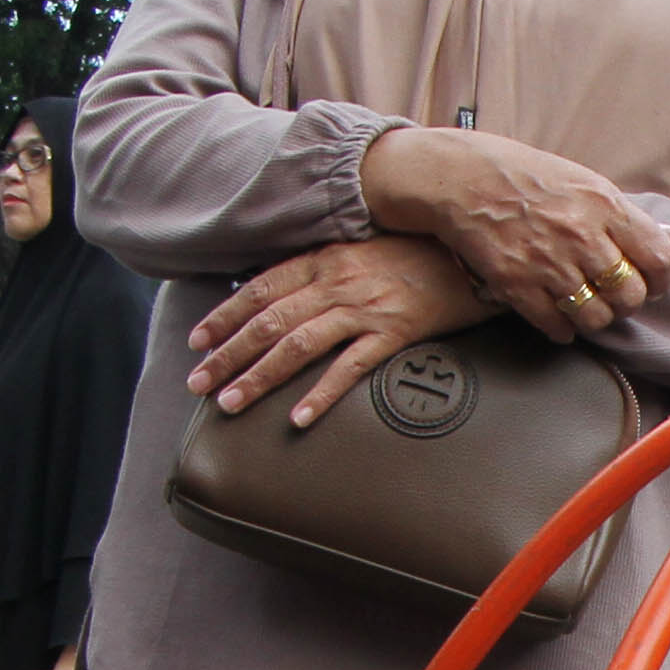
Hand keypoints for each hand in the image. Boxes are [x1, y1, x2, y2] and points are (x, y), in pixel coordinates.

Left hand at [185, 234, 493, 425]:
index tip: (197, 342)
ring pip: (297, 345)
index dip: (224, 316)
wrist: (471, 253)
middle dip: (227, 354)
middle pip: (269, 321)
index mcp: (324, 258)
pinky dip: (320, 394)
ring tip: (230, 403)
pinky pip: (349, 367)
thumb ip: (320, 270)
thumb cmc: (416, 254)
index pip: (260, 289)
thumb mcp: (359, 250)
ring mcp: (364, 307)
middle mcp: (337, 281)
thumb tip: (276, 293)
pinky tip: (297, 418)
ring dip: (258, 376)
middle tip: (197, 383)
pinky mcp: (394, 332)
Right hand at [358, 124, 669, 344]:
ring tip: (586, 306)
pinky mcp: (517, 286)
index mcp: (603, 205)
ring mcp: (548, 264)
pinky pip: (556, 327)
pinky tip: (557, 317)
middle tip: (614, 296)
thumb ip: (626, 217)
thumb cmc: (526, 176)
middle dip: (627, 302)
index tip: (651, 283)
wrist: (461, 177)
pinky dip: (562, 329)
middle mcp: (580, 236)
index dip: (660, 278)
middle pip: (629, 295)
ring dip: (596, 318)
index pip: (657, 257)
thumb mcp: (585, 182)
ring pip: (596, 317)